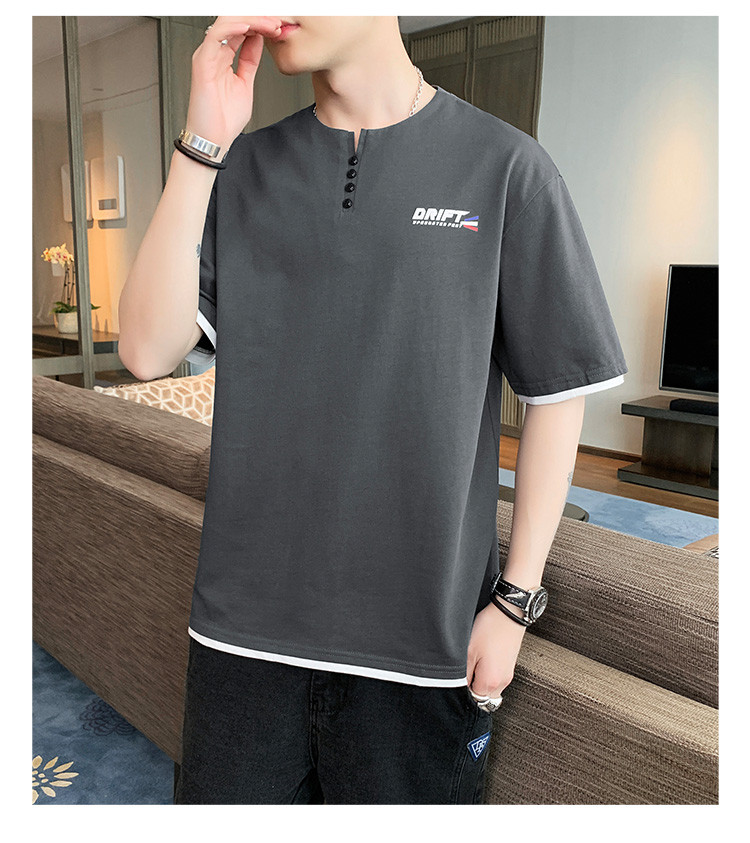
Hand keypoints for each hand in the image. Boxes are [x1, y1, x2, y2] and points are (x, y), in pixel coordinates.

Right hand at [186, 15, 284, 148]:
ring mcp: (206, 56)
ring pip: (227, 23)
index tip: (280, 27)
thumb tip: (259, 41)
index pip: (241, 29)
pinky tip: (250, 27)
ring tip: (270, 24)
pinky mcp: (202, 63)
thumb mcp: (245, 83)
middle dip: (259, 18)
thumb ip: (250, 61)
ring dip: (251, 20)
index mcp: (222, 57)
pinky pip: (216, 36)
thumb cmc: (223, 120)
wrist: (213, 141)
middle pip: (234, 21)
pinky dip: (234, 28)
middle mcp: (213, 53)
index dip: (261, 24)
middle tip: (278, 21)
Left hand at [466, 602, 525, 697]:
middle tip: (465, 672)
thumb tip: (459, 687)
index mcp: (490, 681)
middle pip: (483, 698)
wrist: (509, 613)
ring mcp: (507, 674)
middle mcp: (502, 682)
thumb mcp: (468, 650)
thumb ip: (463, 674)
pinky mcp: (509, 666)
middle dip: (473, 690)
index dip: (463, 691)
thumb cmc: (489, 628)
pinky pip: (496, 679)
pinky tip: (482, 659)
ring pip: (490, 690)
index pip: (473, 700)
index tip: (458, 679)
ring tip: (474, 663)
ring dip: (480, 682)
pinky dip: (488, 675)